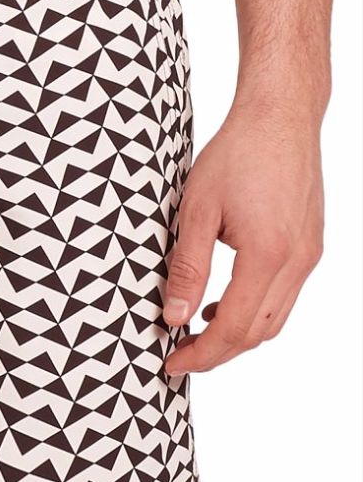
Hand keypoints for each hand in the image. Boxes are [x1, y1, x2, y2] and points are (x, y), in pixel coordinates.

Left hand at [162, 103, 323, 375]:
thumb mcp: (196, 211)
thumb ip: (187, 269)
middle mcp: (298, 262)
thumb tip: (174, 317)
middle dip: (217, 352)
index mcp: (268, 255)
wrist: (280, 118)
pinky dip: (254, 311)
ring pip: (276, 319)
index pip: (234, 327)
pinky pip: (284, 296)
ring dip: (237, 335)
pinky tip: (222, 304)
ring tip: (195, 334)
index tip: (171, 363)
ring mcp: (310, 255)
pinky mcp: (311, 246)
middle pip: (259, 333)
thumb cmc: (235, 156)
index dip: (201, 354)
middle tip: (179, 356)